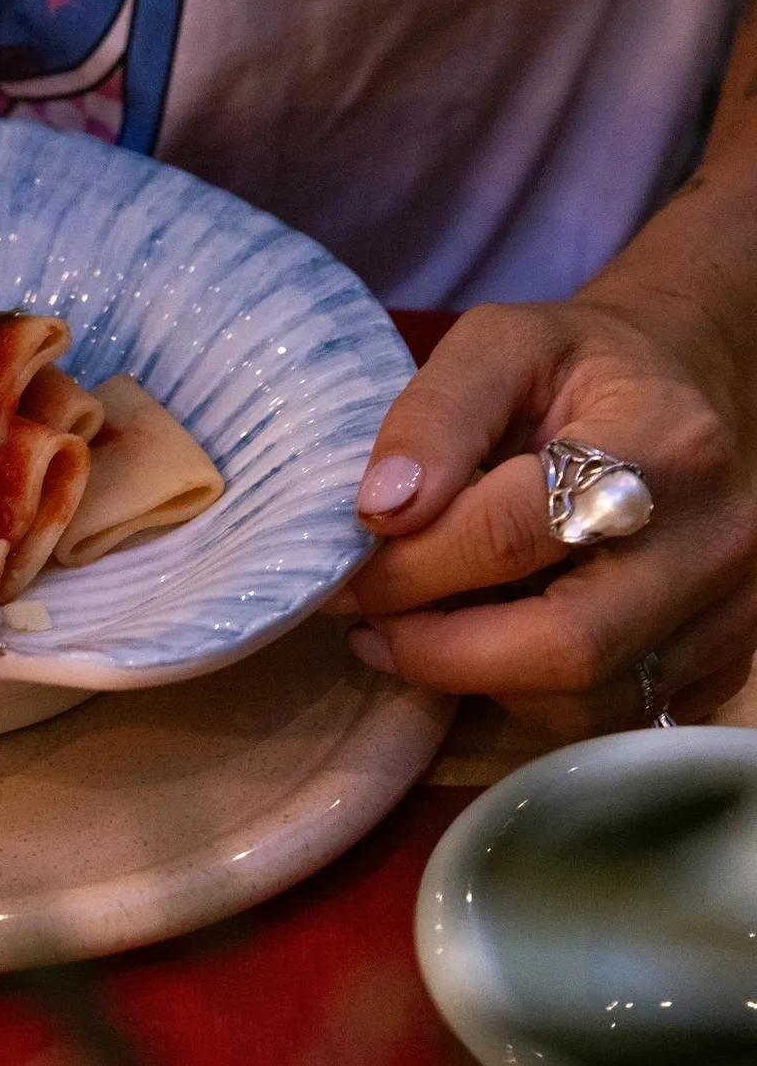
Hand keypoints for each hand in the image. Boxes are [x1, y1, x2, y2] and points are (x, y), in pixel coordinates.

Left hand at [345, 296, 756, 732]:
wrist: (687, 388)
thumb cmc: (581, 370)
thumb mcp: (500, 346)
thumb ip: (434, 415)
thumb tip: (380, 510)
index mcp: (665, 442)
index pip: (515, 535)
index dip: (411, 568)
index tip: (347, 575)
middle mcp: (716, 539)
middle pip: (565, 645)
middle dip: (441, 651)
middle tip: (373, 626)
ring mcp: (733, 613)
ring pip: (583, 703)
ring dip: (479, 680)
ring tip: (423, 630)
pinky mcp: (725, 666)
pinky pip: (607, 720)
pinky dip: (531, 696)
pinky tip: (492, 642)